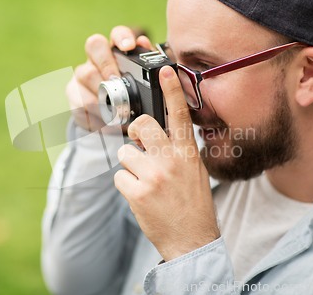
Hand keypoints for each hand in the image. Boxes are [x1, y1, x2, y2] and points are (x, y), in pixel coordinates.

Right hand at [66, 26, 153, 132]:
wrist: (110, 121)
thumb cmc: (128, 98)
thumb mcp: (140, 84)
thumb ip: (144, 64)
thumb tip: (144, 43)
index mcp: (117, 52)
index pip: (117, 34)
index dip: (122, 36)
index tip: (129, 46)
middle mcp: (97, 58)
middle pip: (95, 45)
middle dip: (107, 63)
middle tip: (116, 81)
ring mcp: (82, 73)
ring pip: (86, 73)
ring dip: (101, 91)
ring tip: (114, 107)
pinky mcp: (73, 92)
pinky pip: (80, 98)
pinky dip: (95, 110)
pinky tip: (104, 117)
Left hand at [114, 66, 219, 261]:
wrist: (191, 240)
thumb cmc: (192, 204)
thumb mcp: (194, 172)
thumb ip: (178, 150)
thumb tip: (155, 135)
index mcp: (187, 154)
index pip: (180, 116)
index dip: (172, 91)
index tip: (165, 71)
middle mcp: (171, 161)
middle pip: (142, 125)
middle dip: (135, 132)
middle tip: (139, 145)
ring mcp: (153, 176)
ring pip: (124, 152)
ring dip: (130, 165)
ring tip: (144, 181)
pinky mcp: (137, 193)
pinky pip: (119, 176)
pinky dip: (126, 185)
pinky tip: (140, 196)